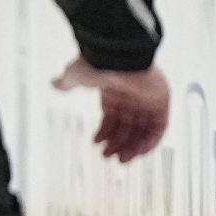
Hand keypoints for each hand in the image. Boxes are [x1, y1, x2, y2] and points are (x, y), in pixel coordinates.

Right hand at [53, 59, 168, 163]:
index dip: (105, 132)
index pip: (112, 117)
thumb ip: (67, 82)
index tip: (97, 143)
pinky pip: (158, 128)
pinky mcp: (161, 102)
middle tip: (108, 157)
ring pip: (142, 130)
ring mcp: (146, 100)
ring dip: (131, 147)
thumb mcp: (76, 75)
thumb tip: (55, 83)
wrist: (117, 56)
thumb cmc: (98, 64)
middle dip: (117, 144)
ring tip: (121, 159)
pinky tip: (137, 152)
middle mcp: (130, 96)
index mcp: (113, 91)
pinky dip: (149, 142)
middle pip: (127, 127)